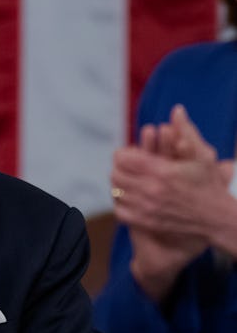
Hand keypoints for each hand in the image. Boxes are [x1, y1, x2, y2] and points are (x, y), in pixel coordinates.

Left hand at [111, 105, 236, 299]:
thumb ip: (185, 131)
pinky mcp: (146, 223)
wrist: (216, 219)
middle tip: (128, 167)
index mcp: (161, 171)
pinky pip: (120, 211)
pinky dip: (121, 204)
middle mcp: (151, 190)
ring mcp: (147, 209)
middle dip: (120, 168)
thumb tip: (177, 109)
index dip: (123, 154)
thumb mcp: (201, 156)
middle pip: (116, 175)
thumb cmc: (208, 185)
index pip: (123, 158)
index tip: (130, 154)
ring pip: (116, 192)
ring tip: (129, 181)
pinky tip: (131, 198)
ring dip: (120, 185)